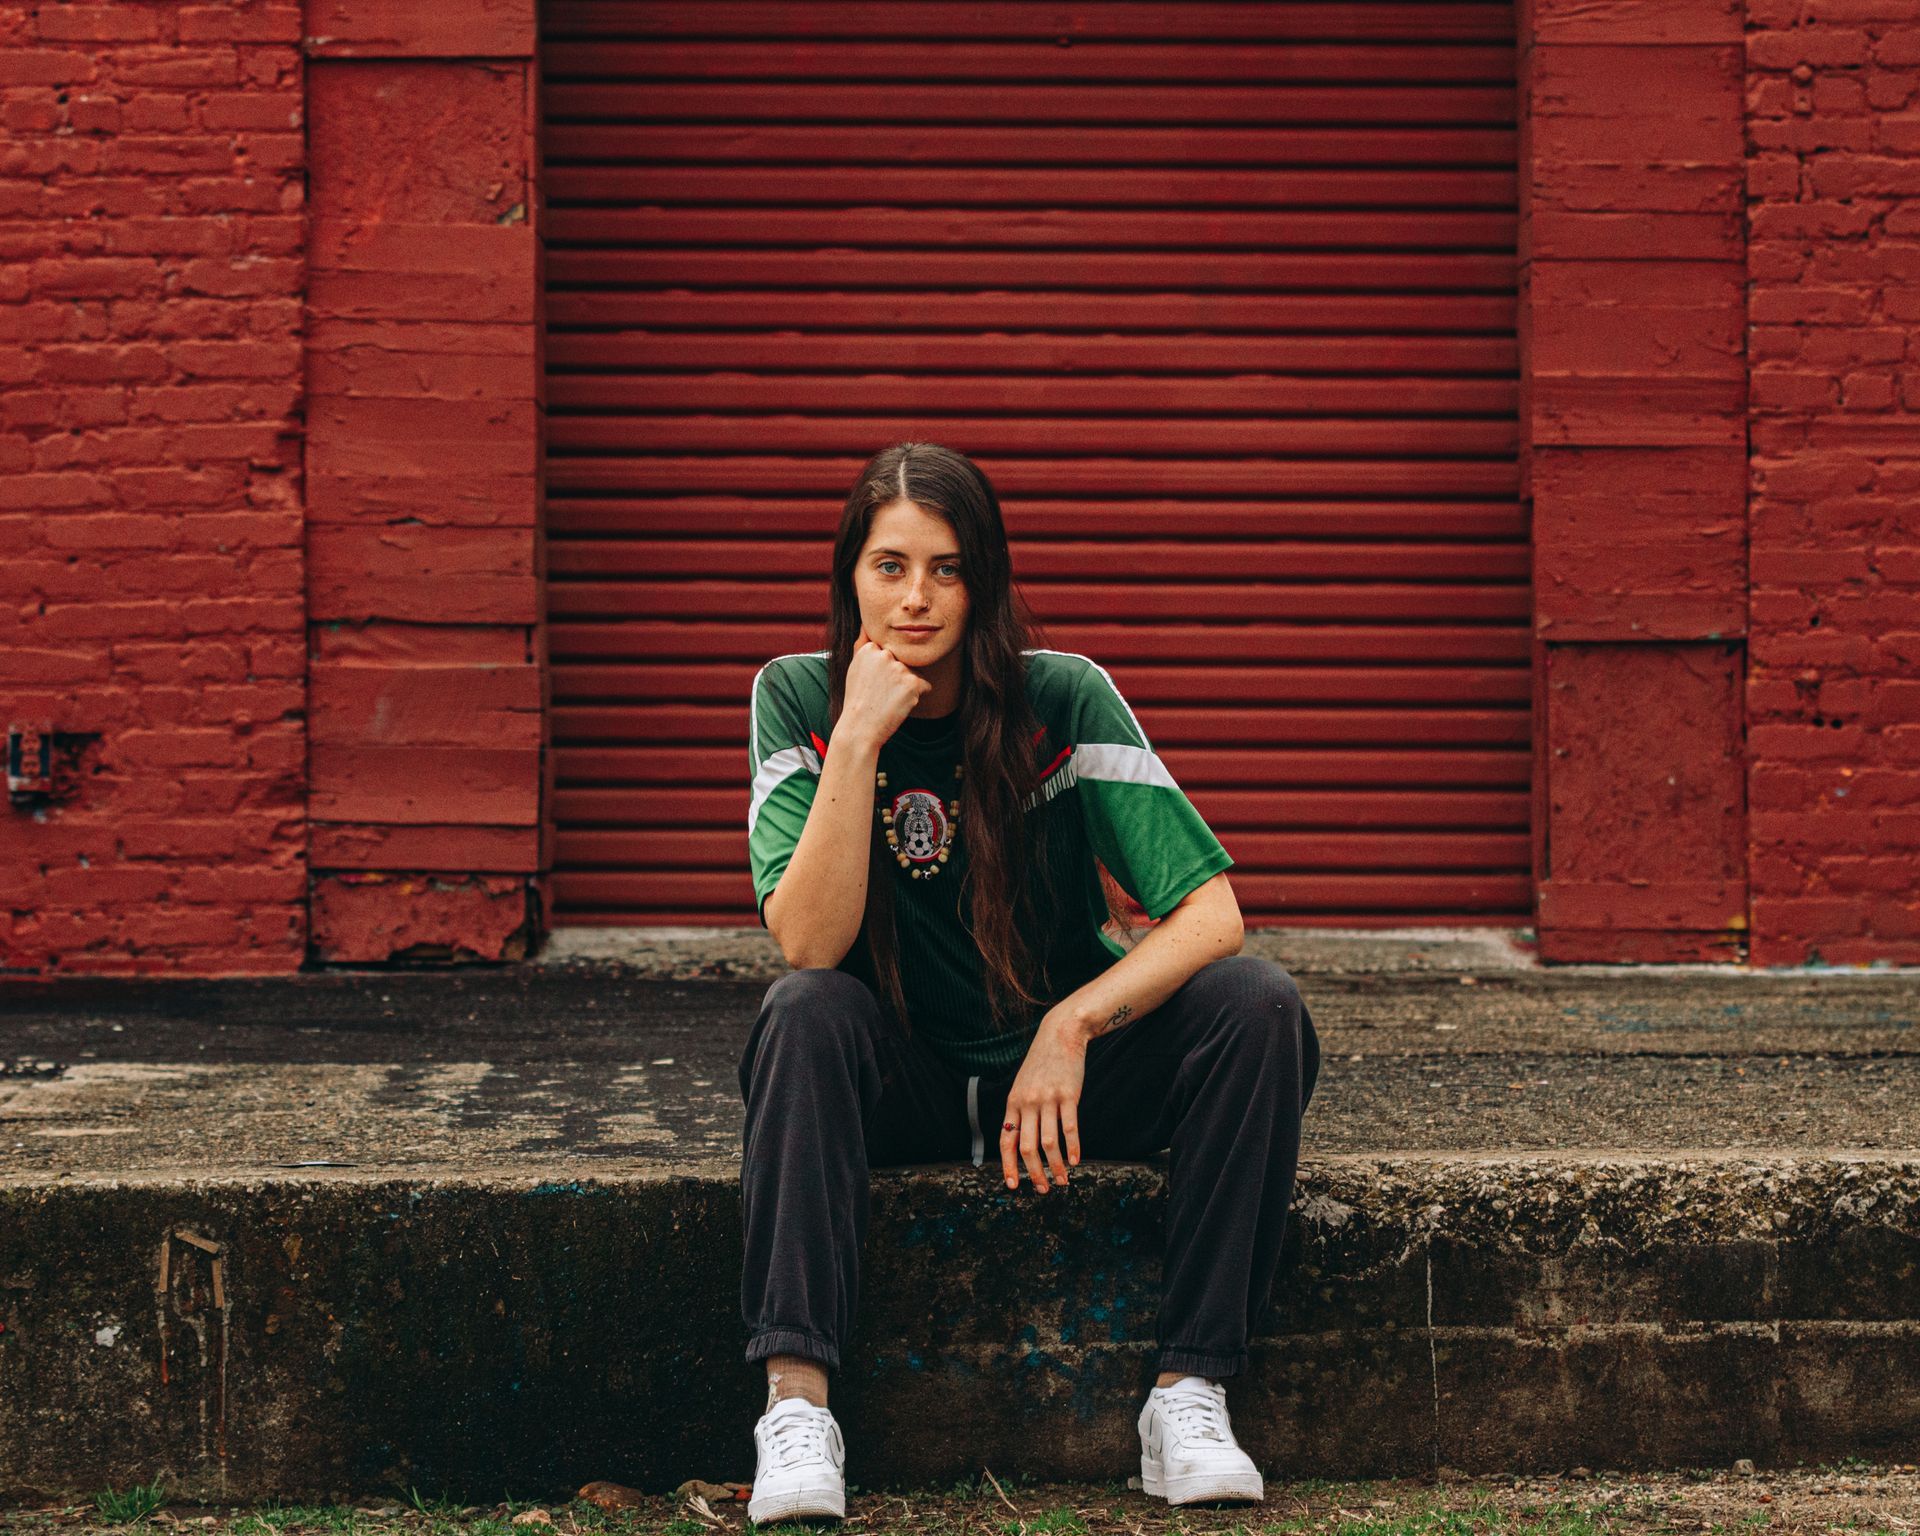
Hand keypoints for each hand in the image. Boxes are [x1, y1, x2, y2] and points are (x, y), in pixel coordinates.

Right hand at [842, 631, 931, 747]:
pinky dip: (916, 697)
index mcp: (870, 648)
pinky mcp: (912, 683)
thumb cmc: (858, 699)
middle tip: (880, 693)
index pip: (890, 653)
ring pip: (914, 674)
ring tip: (888, 699)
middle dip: (897, 677)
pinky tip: (898, 704)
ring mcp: (899, 668)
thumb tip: (867, 622)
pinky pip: (925, 686)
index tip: (872, 684)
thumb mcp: (854, 666)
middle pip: (904, 662)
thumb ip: (863, 643)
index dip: (884, 672)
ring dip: (906, 687)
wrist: (860, 728)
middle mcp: (884, 654)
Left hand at [1000, 1011, 1086, 1193]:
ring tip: (1063, 1180)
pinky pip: (1070, 1128)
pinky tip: (1076, 1161)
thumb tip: (1019, 1141)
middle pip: (1027, 1147)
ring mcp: (1048, 1099)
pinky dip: (1073, 1148)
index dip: (1008, 1166)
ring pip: (1049, 1143)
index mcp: (1013, 1102)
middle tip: (1043, 1189)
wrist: (1060, 1035)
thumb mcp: (1023, 1085)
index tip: (1013, 1185)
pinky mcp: (1068, 1096)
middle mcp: (1028, 1103)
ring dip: (1056, 1166)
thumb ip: (1020, 1111)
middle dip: (1035, 1173)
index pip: (1006, 1141)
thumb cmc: (1042, 1064)